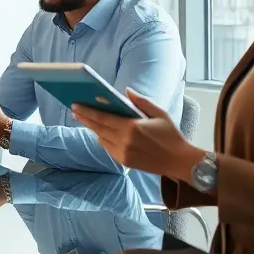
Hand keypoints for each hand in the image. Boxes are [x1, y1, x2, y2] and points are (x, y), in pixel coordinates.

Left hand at [71, 89, 202, 179]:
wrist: (178, 161)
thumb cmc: (170, 135)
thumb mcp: (159, 113)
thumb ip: (141, 101)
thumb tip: (126, 91)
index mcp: (131, 127)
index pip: (103, 118)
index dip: (87, 111)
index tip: (76, 105)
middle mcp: (124, 141)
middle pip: (98, 128)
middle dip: (85, 118)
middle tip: (75, 110)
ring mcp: (123, 153)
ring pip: (101, 139)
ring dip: (93, 129)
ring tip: (86, 119)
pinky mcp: (124, 162)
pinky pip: (108, 148)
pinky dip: (103, 139)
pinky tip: (101, 133)